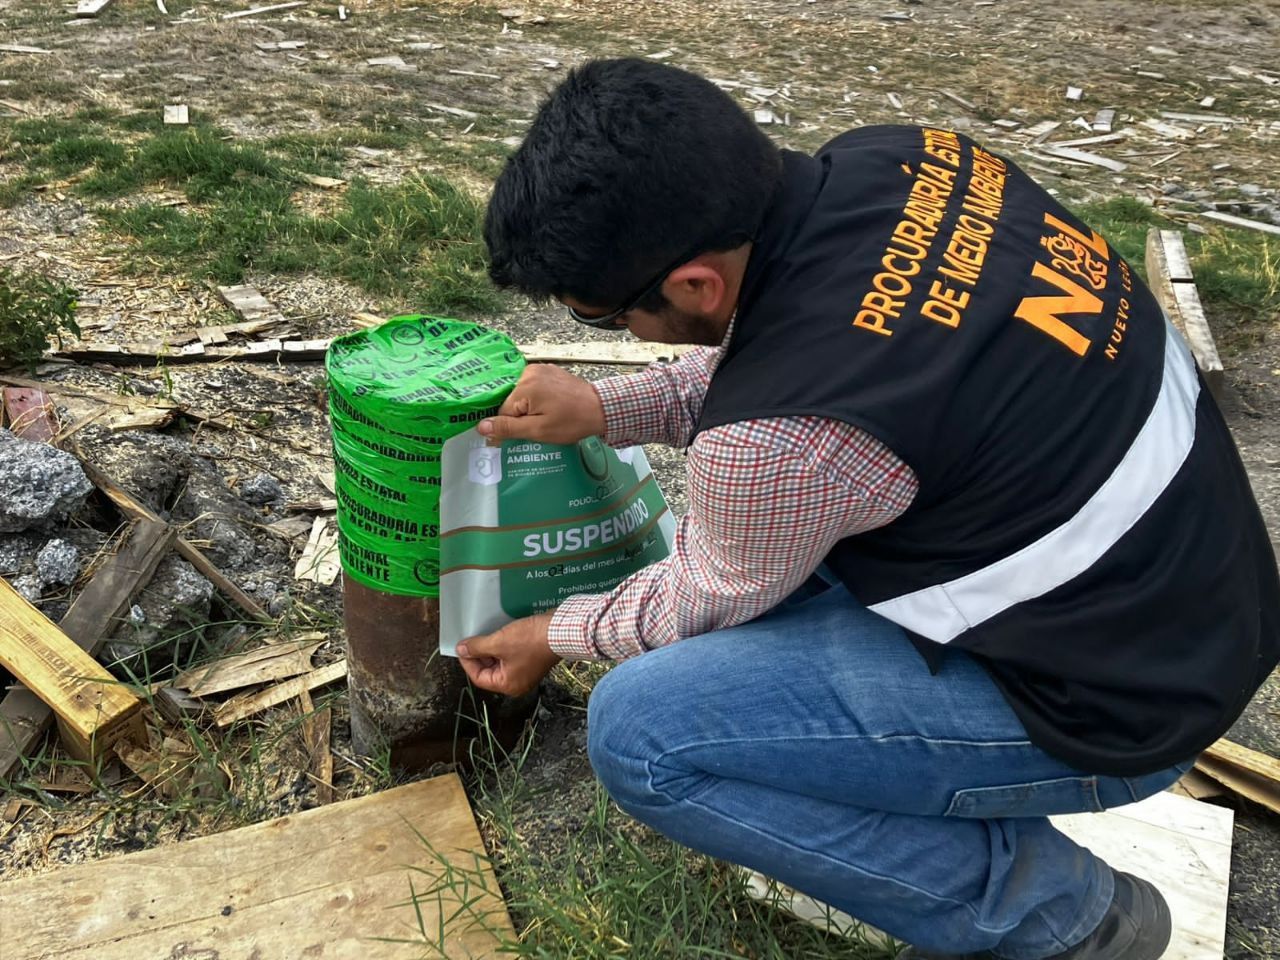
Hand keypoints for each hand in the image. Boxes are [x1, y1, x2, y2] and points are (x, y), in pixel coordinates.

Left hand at [456, 613, 560, 696]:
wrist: (560, 630)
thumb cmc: (531, 640)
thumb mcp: (498, 642)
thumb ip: (477, 647)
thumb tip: (461, 650)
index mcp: (508, 685)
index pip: (479, 678)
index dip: (468, 662)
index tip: (463, 647)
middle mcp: (517, 682)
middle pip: (489, 671)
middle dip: (480, 655)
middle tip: (473, 639)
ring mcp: (525, 671)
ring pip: (500, 662)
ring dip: (491, 649)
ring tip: (485, 635)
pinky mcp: (532, 659)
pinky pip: (510, 656)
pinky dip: (503, 647)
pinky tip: (500, 634)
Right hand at [477, 364, 605, 444]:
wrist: (602, 408)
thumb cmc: (572, 421)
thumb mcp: (538, 430)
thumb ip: (508, 428)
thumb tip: (481, 426)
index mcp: (524, 385)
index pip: (503, 411)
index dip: (511, 427)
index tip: (522, 437)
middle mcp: (528, 371)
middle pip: (511, 400)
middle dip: (520, 416)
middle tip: (537, 427)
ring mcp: (540, 369)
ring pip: (521, 395)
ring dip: (529, 408)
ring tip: (546, 418)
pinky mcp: (550, 371)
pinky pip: (533, 387)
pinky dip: (537, 399)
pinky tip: (549, 408)